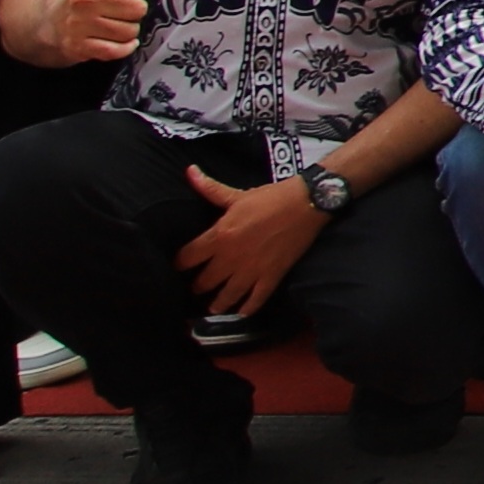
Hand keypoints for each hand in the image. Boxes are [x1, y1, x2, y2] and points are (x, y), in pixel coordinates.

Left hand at [174, 162, 329, 316]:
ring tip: (213, 307)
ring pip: (227, 296)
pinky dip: (247, 308)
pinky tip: (242, 312)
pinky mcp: (272, 276)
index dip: (180, 263)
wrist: (305, 204)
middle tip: (195, 289)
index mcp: (219, 236)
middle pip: (205, 281)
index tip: (178, 267)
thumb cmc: (270, 197)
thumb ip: (209, 188)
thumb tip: (189, 171)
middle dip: (197, 286)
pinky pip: (256, 299)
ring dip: (217, 304)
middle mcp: (231, 258)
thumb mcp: (237, 194)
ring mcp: (252, 270)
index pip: (188, 257)